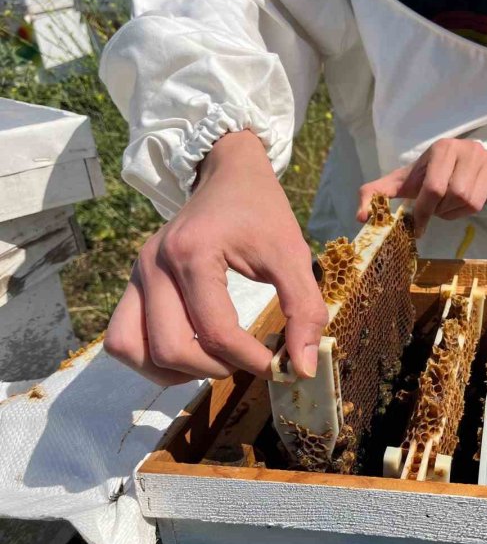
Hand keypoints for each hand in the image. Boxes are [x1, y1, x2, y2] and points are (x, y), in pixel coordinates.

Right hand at [104, 130, 327, 385]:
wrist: (228, 174)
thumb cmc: (261, 211)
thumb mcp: (293, 253)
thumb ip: (304, 309)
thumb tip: (303, 367)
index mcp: (192, 254)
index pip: (216, 332)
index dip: (252, 360)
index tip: (280, 364)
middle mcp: (154, 266)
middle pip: (170, 349)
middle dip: (216, 367)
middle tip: (248, 358)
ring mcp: (138, 274)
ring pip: (132, 349)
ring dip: (175, 369)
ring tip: (216, 358)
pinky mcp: (133, 282)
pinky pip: (124, 338)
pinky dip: (153, 357)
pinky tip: (192, 350)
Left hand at [357, 138, 486, 236]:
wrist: (464, 160)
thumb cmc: (430, 174)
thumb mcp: (404, 180)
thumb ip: (376, 193)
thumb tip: (361, 217)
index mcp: (444, 147)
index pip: (434, 189)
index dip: (425, 212)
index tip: (420, 225)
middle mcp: (471, 149)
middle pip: (457, 197)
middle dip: (445, 211)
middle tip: (442, 208)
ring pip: (477, 202)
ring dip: (463, 212)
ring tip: (457, 204)